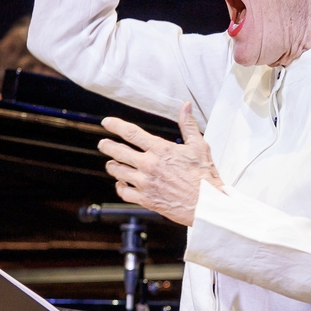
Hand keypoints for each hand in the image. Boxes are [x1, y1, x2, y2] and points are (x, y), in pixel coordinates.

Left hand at [99, 103, 219, 224]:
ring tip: (112, 163)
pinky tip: (121, 183)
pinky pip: (123, 192)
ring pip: (117, 171)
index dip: (115, 125)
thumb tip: (186, 106)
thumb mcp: (199, 146)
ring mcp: (145, 183)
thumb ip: (188, 125)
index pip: (131, 133)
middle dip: (106, 146)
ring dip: (112, 166)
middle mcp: (149, 165)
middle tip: (103, 144)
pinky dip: (119, 186)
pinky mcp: (145, 199)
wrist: (207, 205)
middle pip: (118, 151)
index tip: (107, 123)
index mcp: (160, 149)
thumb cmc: (205, 177)